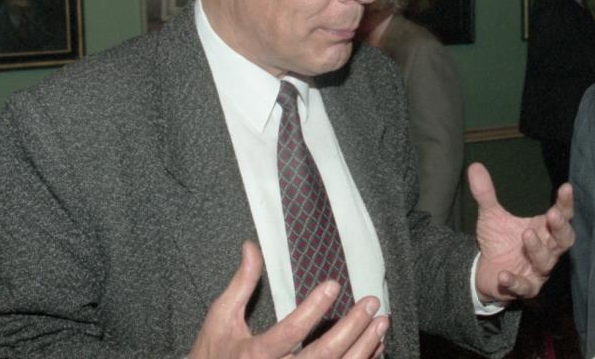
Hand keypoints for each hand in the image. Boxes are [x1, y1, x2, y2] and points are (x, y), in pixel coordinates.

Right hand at [187, 241, 388, 358]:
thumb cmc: (213, 353)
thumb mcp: (221, 317)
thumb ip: (241, 283)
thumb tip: (251, 246)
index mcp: (254, 356)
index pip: (289, 333)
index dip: (313, 310)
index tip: (334, 285)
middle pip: (322, 356)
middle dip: (352, 329)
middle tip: (371, 303)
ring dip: (363, 348)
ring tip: (381, 322)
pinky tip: (375, 347)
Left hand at [469, 163, 574, 302]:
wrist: (486, 271)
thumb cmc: (499, 241)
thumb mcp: (491, 216)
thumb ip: (486, 194)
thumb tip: (474, 166)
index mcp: (544, 229)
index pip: (562, 215)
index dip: (566, 203)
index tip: (566, 187)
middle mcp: (547, 250)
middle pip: (564, 240)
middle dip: (561, 228)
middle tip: (553, 213)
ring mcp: (538, 270)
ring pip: (546, 262)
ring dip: (537, 249)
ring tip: (526, 234)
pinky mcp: (525, 288)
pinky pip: (524, 287)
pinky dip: (515, 282)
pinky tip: (503, 274)